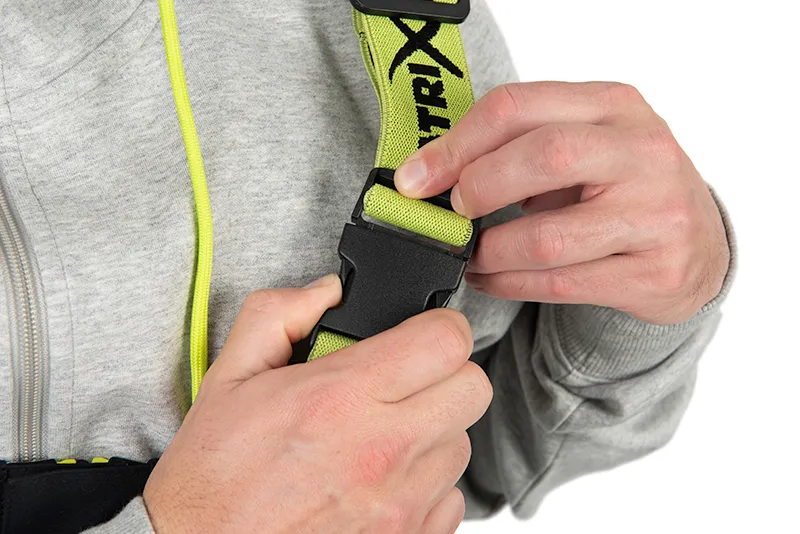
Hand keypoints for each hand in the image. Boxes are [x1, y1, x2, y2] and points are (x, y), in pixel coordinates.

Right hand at [143, 274, 491, 533]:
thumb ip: (279, 315)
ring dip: (433, 432)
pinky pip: (452, 497)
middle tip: (405, 382)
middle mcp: (382, 451)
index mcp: (340, 397)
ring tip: (382, 437)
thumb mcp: (230, 377)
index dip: (439, 327)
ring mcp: (401, 503)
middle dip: (445, 375)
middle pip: (472, 389)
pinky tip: (383, 480)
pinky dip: (427, 485)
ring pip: (463, 443)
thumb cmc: (215, 478)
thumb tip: (328, 292)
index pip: (446, 340)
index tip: (422, 334)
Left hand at [396, 81, 729, 324]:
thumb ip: (519, 148)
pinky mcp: (654, 274)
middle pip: (544, 155)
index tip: (415, 177)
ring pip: (546, 237)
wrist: (696, 248)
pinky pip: (560, 284)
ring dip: (489, 251)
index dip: (455, 144)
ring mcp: (656, 216)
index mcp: (615, 107)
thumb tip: (431, 175)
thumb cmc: (623, 190)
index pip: (519, 106)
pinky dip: (509, 284)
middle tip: (451, 213)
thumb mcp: (583, 147)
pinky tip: (491, 278)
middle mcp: (644, 153)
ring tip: (469, 254)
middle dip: (478, 186)